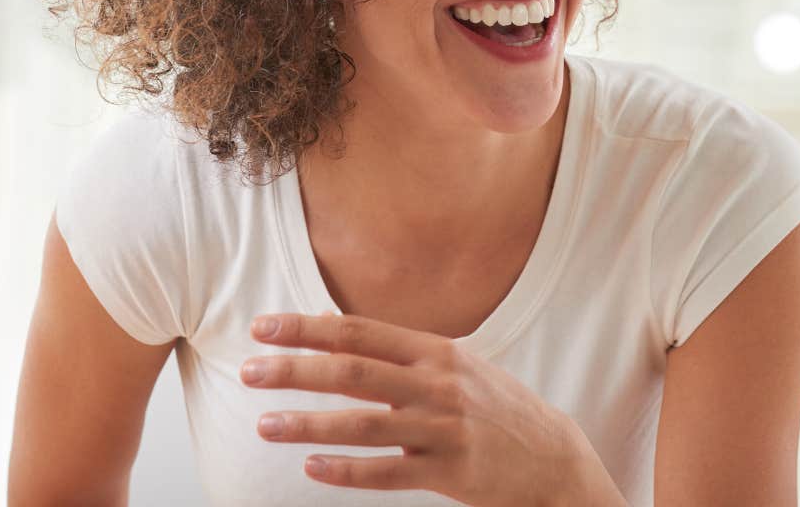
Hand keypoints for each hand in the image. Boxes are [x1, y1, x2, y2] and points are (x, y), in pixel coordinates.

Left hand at [239, 310, 579, 505]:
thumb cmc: (491, 403)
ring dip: (309, 423)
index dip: (308, 328)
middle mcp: (436, 383)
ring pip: (363, 424)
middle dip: (296, 369)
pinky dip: (347, 469)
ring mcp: (442, 428)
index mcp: (434, 349)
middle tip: (249, 370)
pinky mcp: (448, 472)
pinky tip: (311, 466)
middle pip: (353, 371)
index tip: (265, 327)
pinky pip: (388, 471)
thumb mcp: (452, 363)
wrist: (550, 455)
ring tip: (265, 424)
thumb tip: (333, 328)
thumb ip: (397, 349)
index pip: (358, 332)